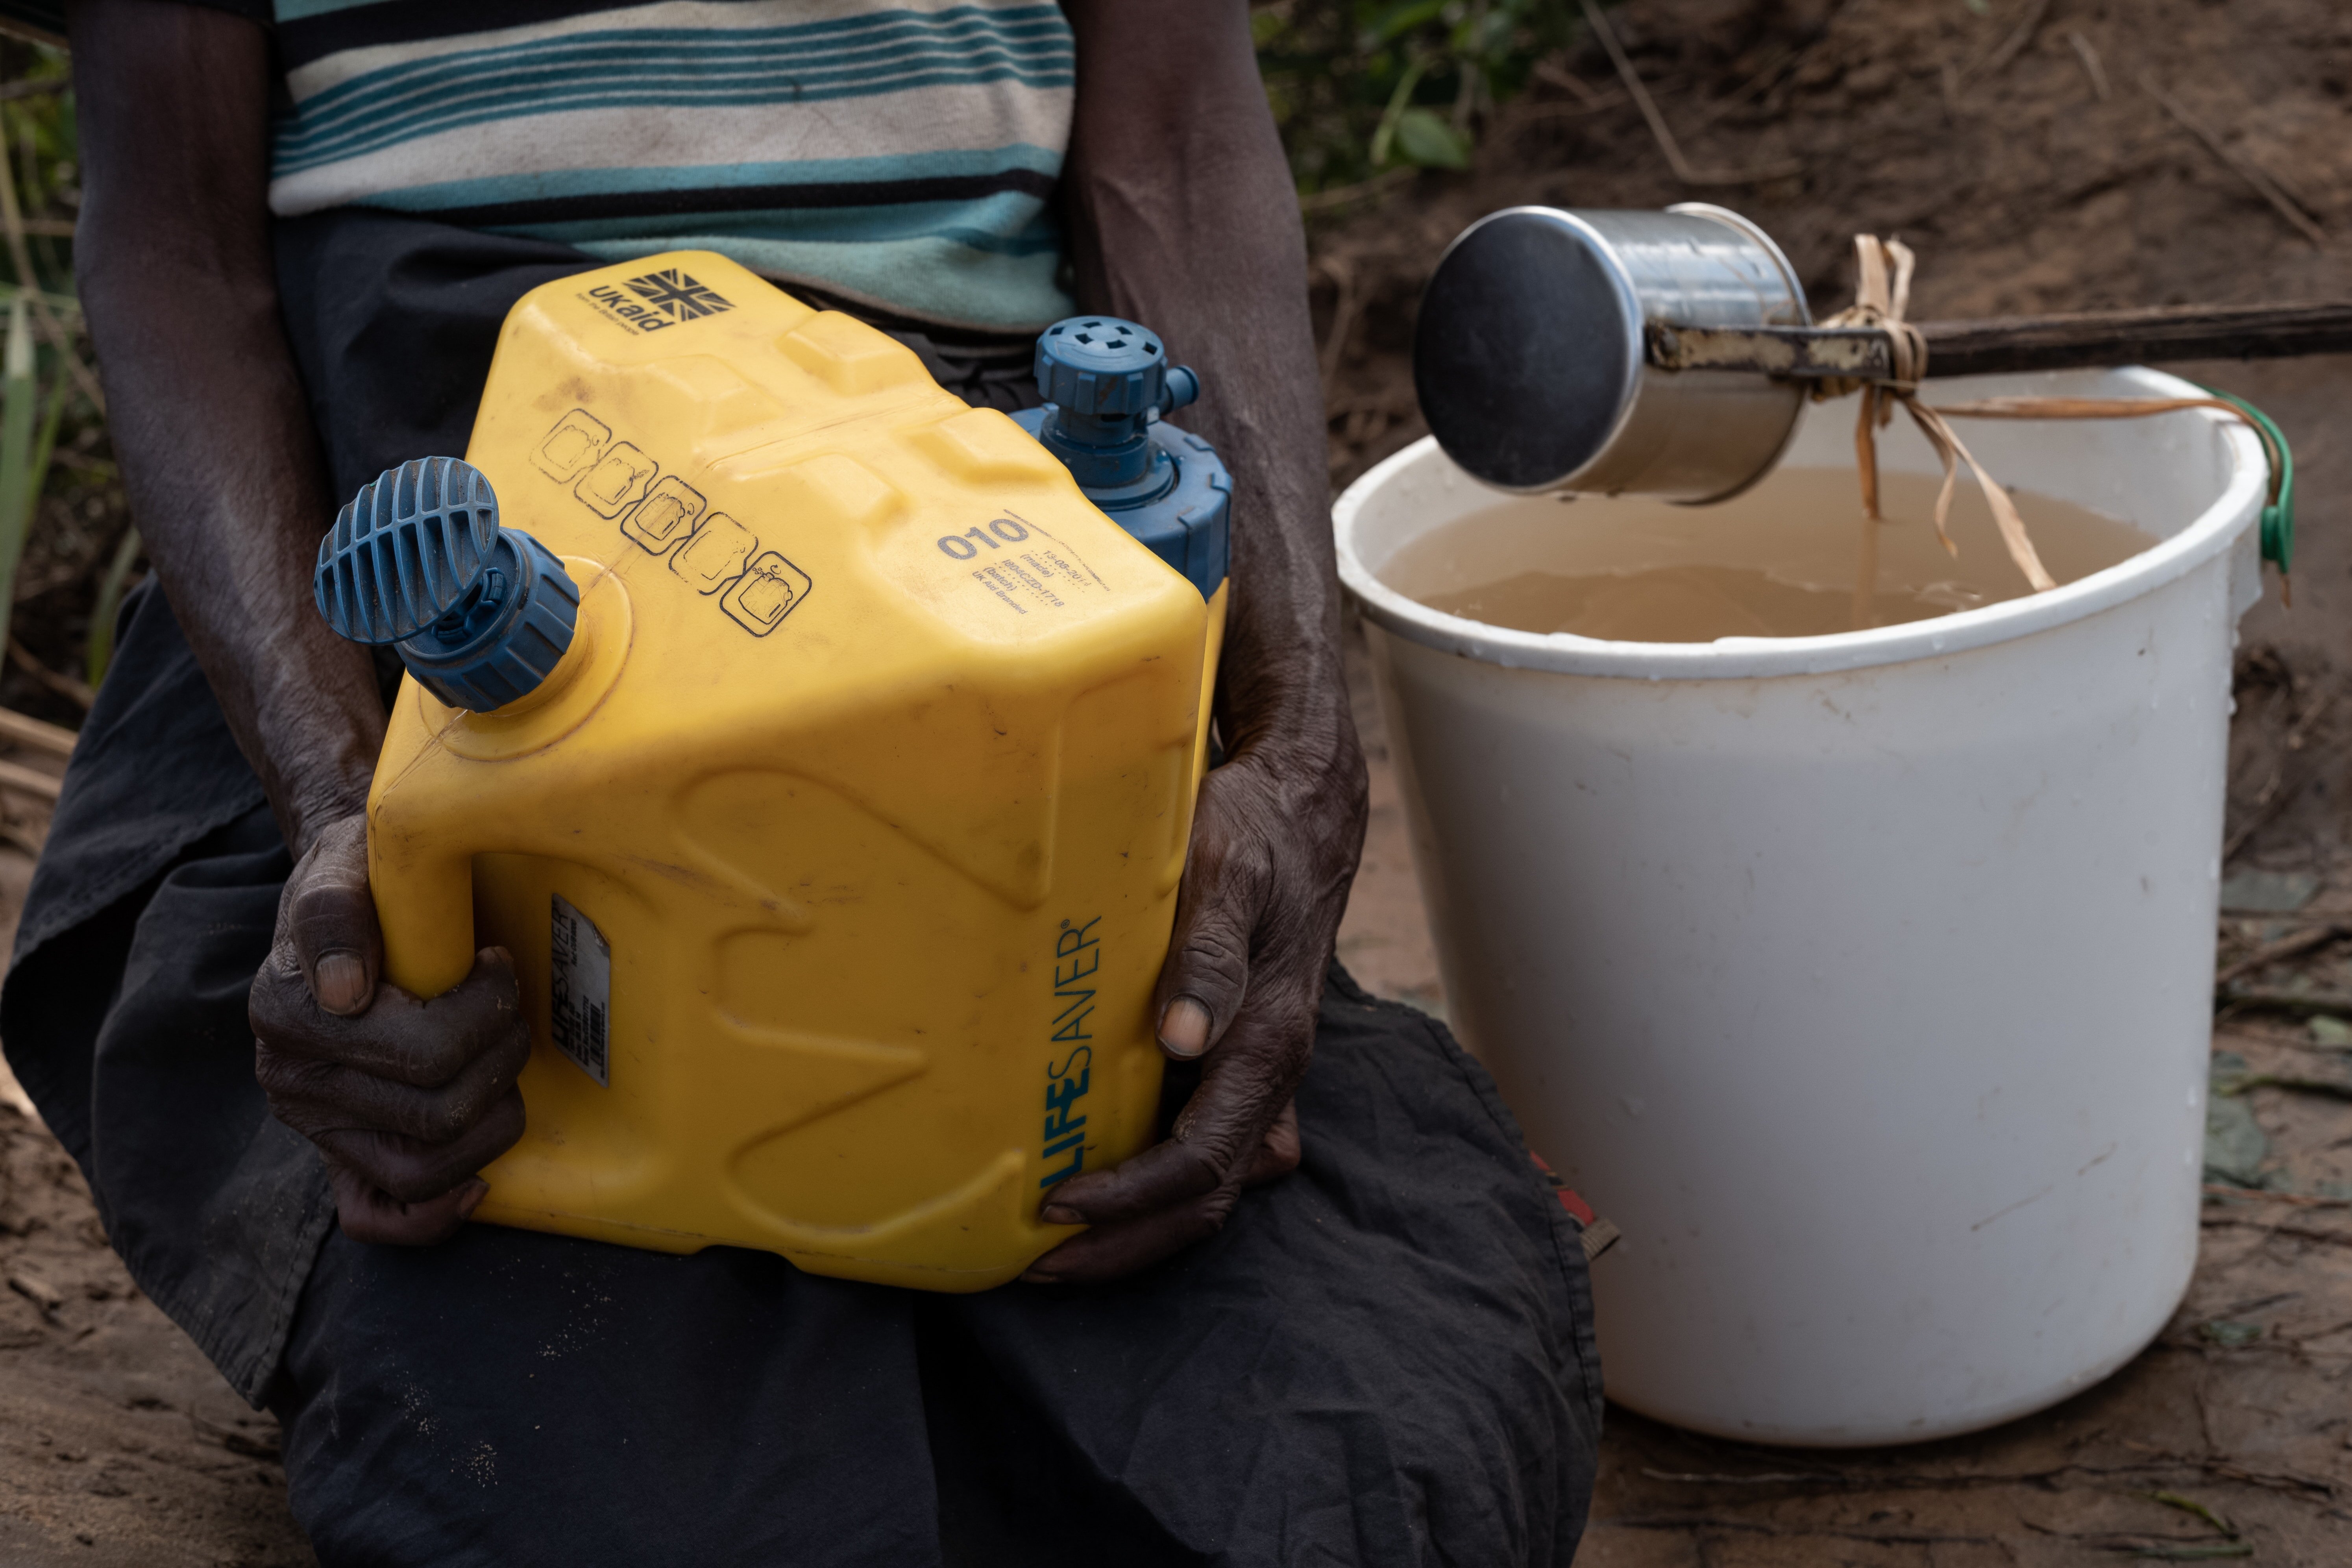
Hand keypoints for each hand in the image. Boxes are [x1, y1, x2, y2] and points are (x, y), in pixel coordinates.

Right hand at [247, 814, 530, 1244]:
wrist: (354, 900)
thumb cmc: (365, 881)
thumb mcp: (346, 867)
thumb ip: (334, 911)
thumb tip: (345, 990)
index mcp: (287, 1013)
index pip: (426, 1053)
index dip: (486, 1009)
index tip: (495, 960)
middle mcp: (293, 1081)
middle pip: (440, 1111)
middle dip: (500, 1055)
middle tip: (510, 1008)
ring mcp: (317, 1127)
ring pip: (428, 1167)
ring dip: (491, 1118)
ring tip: (503, 1060)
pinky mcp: (341, 1157)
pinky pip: (379, 1216)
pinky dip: (436, 1213)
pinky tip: (481, 1181)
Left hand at [1024, 712, 1365, 1282]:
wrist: (1299, 815)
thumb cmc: (1255, 838)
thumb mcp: (1230, 876)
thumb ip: (1209, 955)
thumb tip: (1183, 1036)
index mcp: (1268, 1043)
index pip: (1201, 1158)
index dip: (1129, 1197)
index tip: (1054, 1207)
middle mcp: (1268, 1076)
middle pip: (1207, 1198)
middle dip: (1124, 1244)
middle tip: (1036, 1267)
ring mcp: (1255, 1078)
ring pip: (1208, 1184)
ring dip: (1137, 1228)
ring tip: (1052, 1248)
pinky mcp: (1235, 1066)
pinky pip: (1202, 1149)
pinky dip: (1151, 1185)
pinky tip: (1092, 1181)